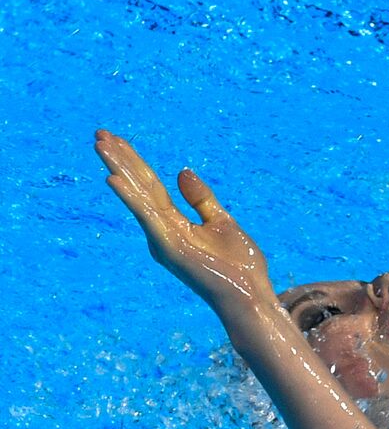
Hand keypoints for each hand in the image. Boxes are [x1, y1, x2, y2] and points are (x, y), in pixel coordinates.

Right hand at [95, 130, 274, 312]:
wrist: (250, 294)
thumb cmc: (238, 266)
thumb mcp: (222, 222)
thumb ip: (201, 199)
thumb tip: (181, 171)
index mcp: (175, 224)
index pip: (151, 186)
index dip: (134, 162)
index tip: (117, 139)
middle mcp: (162, 230)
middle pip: (140, 187)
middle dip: (120, 159)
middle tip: (99, 133)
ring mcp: (164, 239)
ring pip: (138, 196)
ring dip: (118, 169)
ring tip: (100, 144)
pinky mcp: (170, 247)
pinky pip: (147, 216)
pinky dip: (130, 197)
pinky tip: (112, 178)